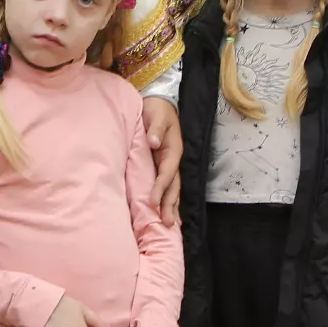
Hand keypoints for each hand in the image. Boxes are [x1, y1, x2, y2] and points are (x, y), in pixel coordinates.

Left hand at [142, 97, 181, 224]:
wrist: (159, 102)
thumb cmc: (157, 110)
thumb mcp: (157, 115)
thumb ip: (155, 129)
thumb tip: (154, 143)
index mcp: (173, 150)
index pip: (167, 173)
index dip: (161, 188)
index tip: (153, 202)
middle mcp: (174, 160)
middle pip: (173, 186)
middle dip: (170, 205)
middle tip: (166, 224)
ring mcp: (169, 163)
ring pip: (172, 188)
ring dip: (171, 206)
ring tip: (169, 224)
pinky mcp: (162, 164)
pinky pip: (166, 184)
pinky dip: (167, 198)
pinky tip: (165, 211)